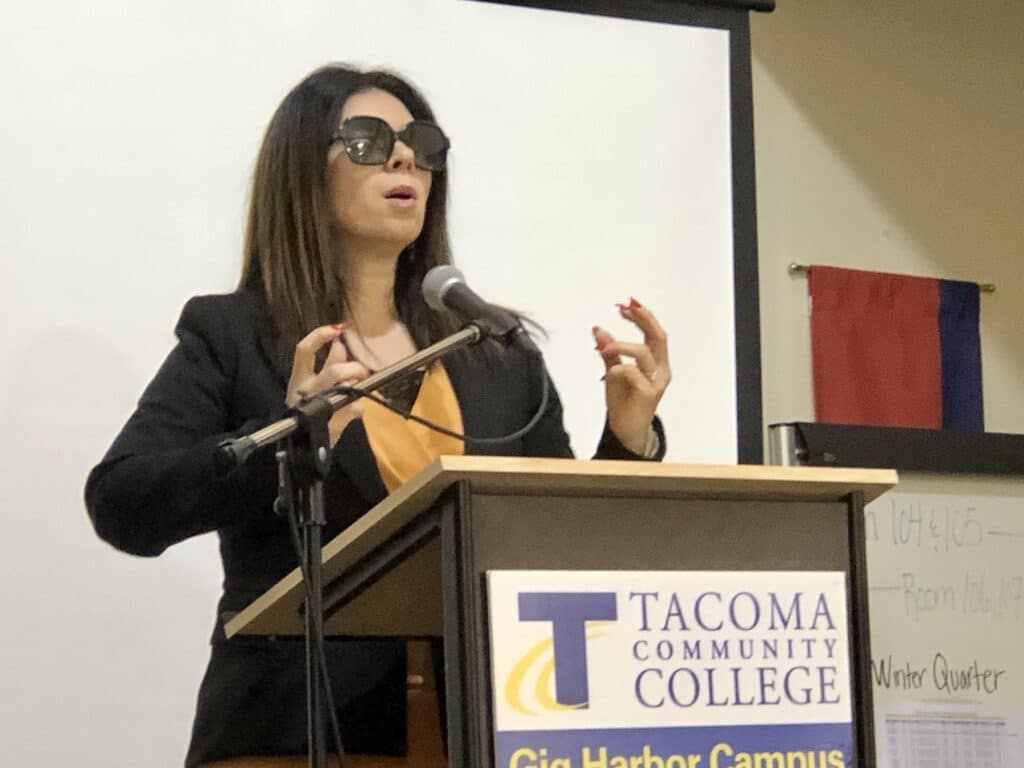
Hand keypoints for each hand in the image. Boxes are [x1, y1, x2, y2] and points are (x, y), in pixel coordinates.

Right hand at [286, 324, 369, 446]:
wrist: (302, 446)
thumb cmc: (308, 411)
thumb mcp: (315, 385)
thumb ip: (328, 364)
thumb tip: (340, 343)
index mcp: (298, 379)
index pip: (303, 350)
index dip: (320, 336)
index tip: (338, 329)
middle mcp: (305, 391)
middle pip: (335, 371)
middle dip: (353, 369)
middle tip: (362, 371)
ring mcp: (318, 407)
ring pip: (347, 389)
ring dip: (358, 388)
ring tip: (357, 392)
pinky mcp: (333, 423)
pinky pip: (356, 408)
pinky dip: (359, 408)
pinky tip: (353, 412)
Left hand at [593, 297, 670, 454]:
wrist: (624, 430)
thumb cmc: (623, 402)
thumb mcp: (614, 371)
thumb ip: (609, 351)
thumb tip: (598, 329)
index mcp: (656, 363)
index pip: (654, 334)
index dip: (643, 317)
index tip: (625, 306)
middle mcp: (661, 370)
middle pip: (659, 337)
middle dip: (643, 319)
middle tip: (625, 309)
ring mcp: (657, 382)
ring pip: (643, 352)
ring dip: (620, 346)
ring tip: (603, 349)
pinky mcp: (649, 394)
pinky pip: (633, 373)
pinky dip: (618, 368)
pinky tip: (609, 373)